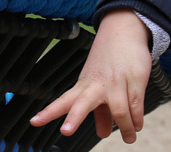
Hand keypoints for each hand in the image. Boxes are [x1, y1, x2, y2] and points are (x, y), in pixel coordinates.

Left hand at [29, 9, 151, 143]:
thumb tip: (103, 134)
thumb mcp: (100, 86)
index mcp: (83, 86)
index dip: (48, 112)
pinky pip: (136, 104)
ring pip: (118, 109)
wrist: (123, 31)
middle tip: (65, 131)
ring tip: (129, 138)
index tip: (33, 122)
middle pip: (82, 102)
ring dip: (124, 127)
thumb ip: (101, 112)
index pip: (63, 101)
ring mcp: (115, 81)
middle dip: (74, 117)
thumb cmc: (108, 63)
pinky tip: (137, 126)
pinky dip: (136, 119)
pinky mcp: (135, 78)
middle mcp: (96, 84)